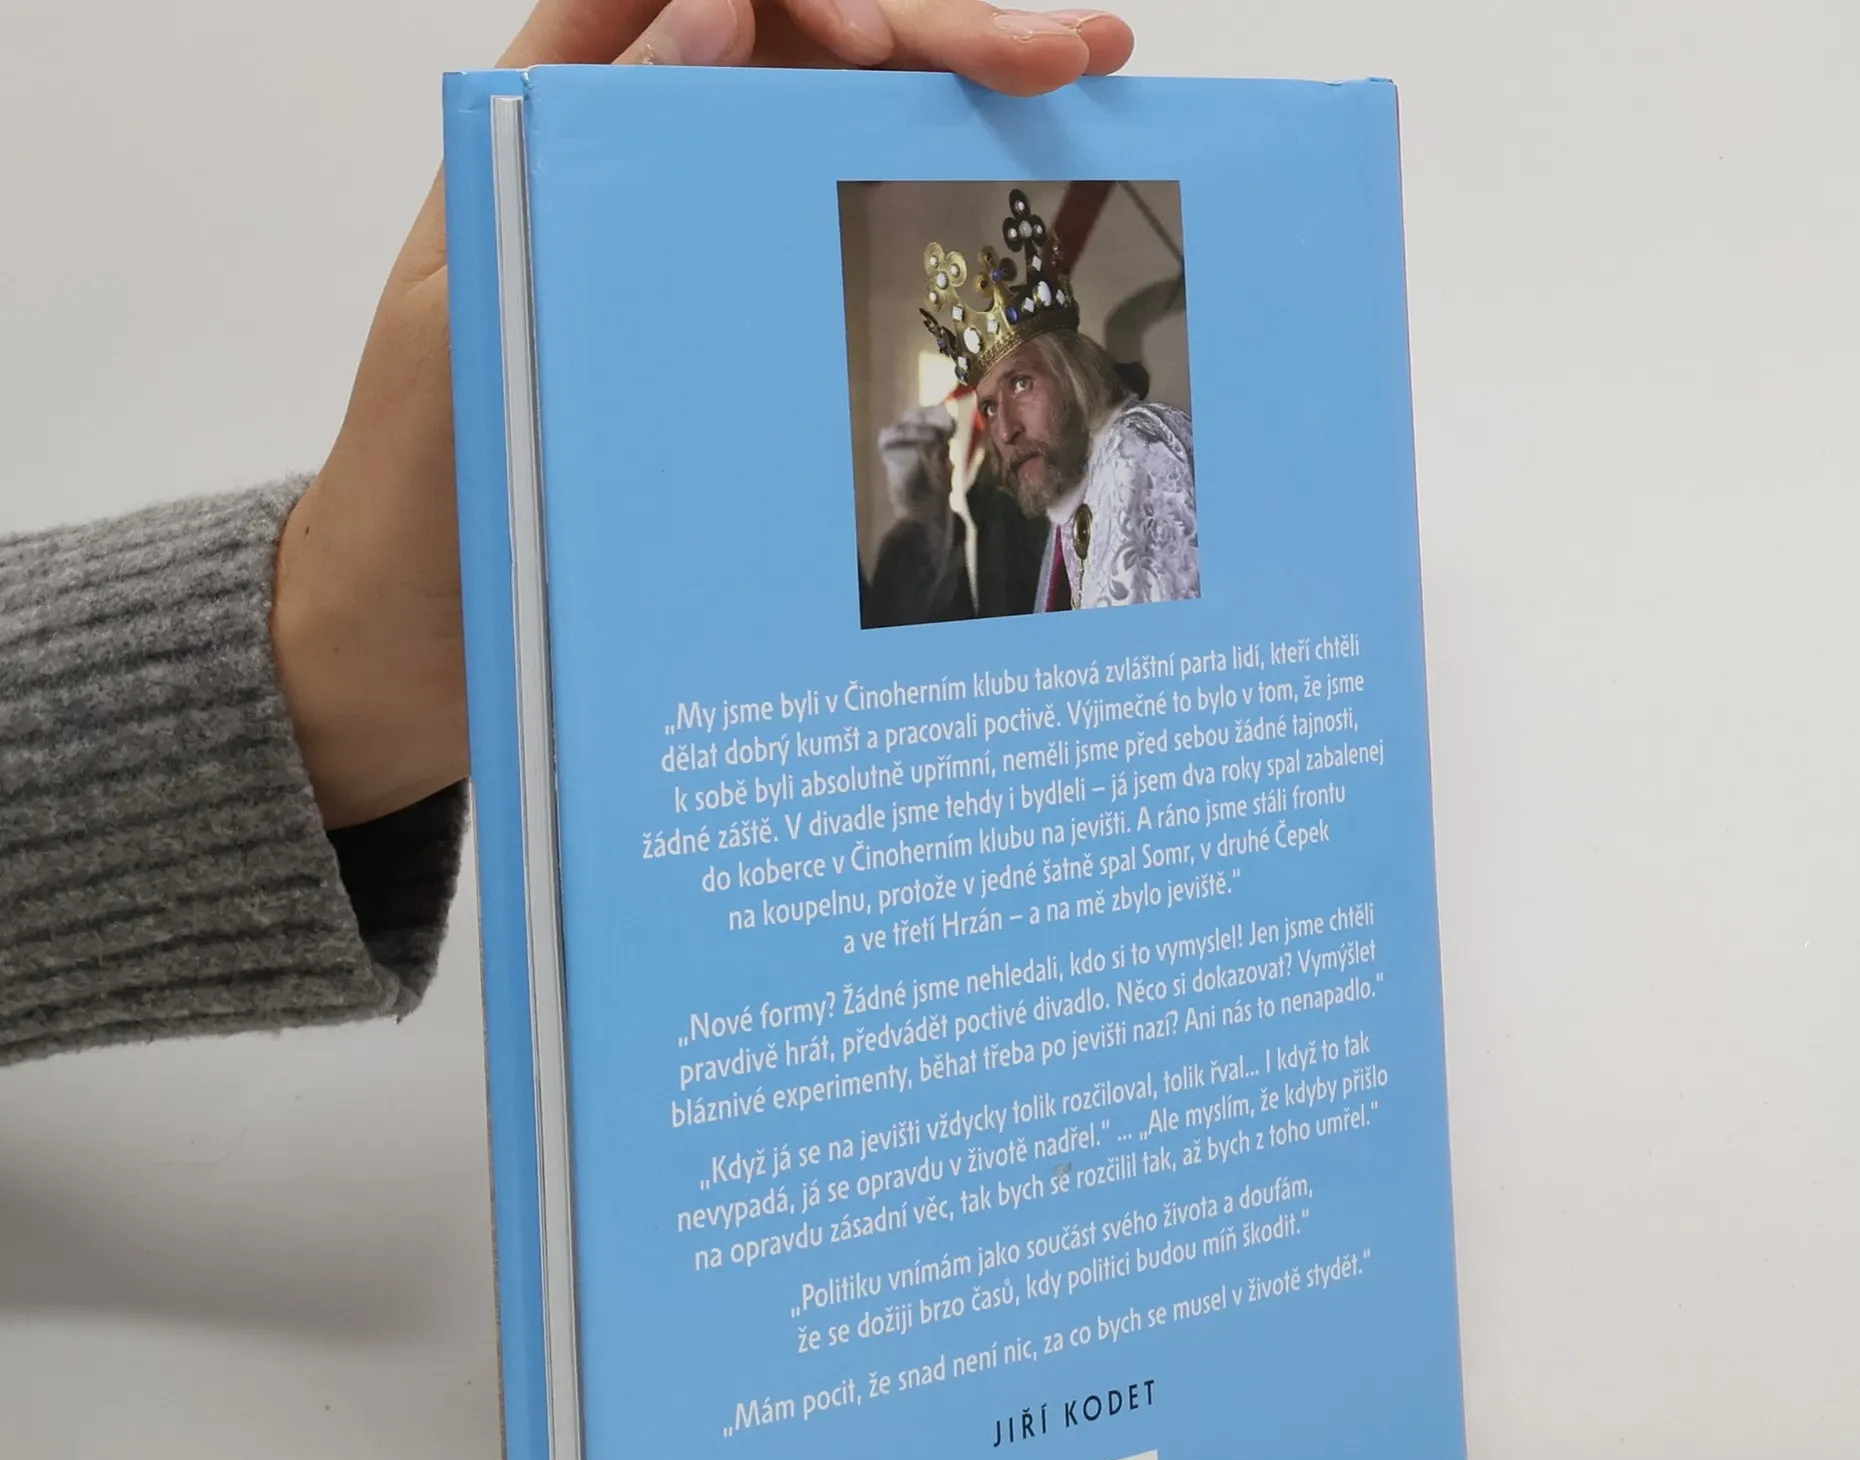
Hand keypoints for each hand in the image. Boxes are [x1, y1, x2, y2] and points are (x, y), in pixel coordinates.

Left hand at [271, 0, 1133, 828]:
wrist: (413, 637)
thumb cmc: (418, 488)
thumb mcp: (477, 314)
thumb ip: (578, 154)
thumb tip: (721, 2)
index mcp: (558, 125)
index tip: (908, 42)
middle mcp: (639, 159)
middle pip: (805, 37)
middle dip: (943, 31)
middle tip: (1074, 54)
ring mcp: (695, 239)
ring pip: (841, 117)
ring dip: (961, 92)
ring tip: (1086, 80)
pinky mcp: (732, 322)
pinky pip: (839, 226)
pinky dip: (932, 197)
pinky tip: (1014, 187)